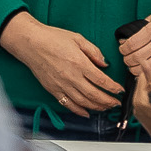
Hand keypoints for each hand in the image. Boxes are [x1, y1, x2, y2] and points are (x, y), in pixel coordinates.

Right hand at [0, 12, 121, 116]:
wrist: (30, 43)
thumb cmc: (52, 38)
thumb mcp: (77, 38)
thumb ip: (93, 51)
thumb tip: (104, 63)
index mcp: (80, 63)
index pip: (102, 80)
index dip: (113, 88)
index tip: (120, 91)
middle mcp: (72, 77)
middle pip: (95, 95)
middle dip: (108, 101)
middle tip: (116, 103)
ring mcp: (62, 85)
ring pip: (83, 102)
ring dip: (96, 107)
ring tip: (105, 108)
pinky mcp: (53, 90)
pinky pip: (68, 104)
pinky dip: (79, 111)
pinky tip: (86, 113)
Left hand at [119, 4, 150, 83]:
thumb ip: (141, 28)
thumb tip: (127, 39)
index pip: (132, 44)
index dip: (123, 49)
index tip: (122, 48)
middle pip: (137, 57)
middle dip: (127, 59)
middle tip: (126, 58)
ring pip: (148, 67)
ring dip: (136, 68)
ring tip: (133, 65)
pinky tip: (147, 69)